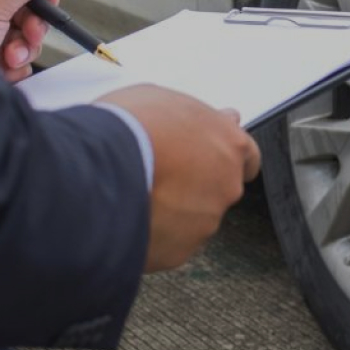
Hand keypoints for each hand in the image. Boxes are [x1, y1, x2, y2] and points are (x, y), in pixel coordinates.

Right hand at [97, 84, 260, 271]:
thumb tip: (204, 118)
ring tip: (137, 192)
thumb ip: (193, 117)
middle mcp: (226, 185)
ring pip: (193, 217)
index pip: (248, 156)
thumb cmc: (131, 126)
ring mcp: (205, 221)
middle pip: (219, 188)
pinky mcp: (180, 251)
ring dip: (173, 209)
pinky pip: (169, 242)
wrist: (101, 169)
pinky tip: (130, 215)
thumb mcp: (164, 99)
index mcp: (229, 143)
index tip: (212, 159)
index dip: (225, 158)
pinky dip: (154, 232)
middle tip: (163, 173)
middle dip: (196, 184)